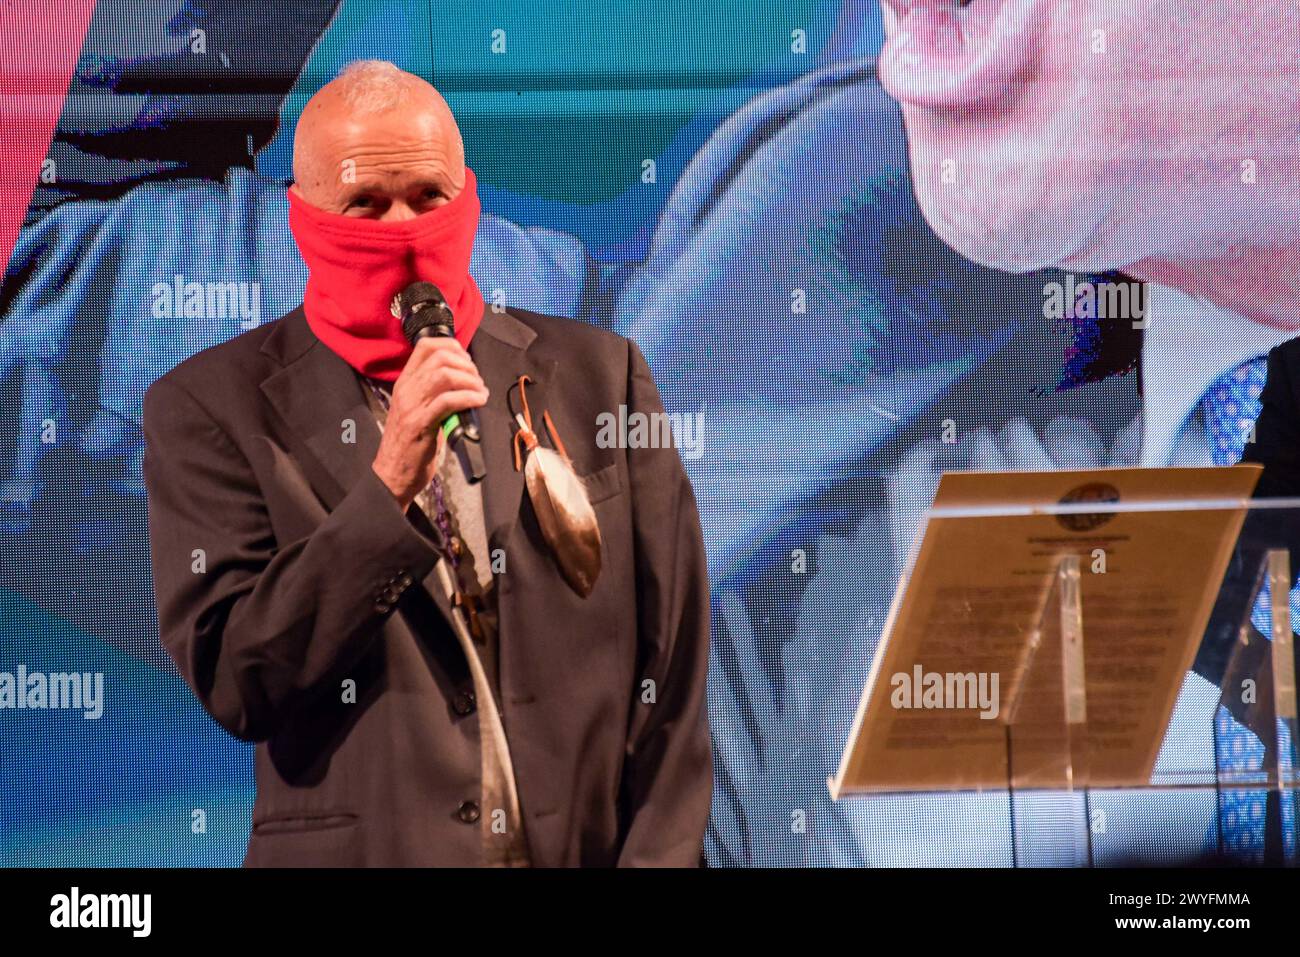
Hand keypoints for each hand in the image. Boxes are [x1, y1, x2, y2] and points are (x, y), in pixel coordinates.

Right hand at [371, 338, 488, 510]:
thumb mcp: (418, 408)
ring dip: (470, 381)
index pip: (425, 346)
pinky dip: (469, 398)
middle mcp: (406, 389)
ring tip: (480, 392)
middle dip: (467, 366)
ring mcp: (411, 406)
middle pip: (440, 358)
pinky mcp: (420, 425)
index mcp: (404, 382)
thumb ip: (433, 391)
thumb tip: (463, 378)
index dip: (452, 346)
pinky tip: (478, 402)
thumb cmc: (410, 443)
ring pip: (444, 375)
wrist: (393, 474)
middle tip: (477, 381)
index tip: (467, 361)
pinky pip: (448, 401)